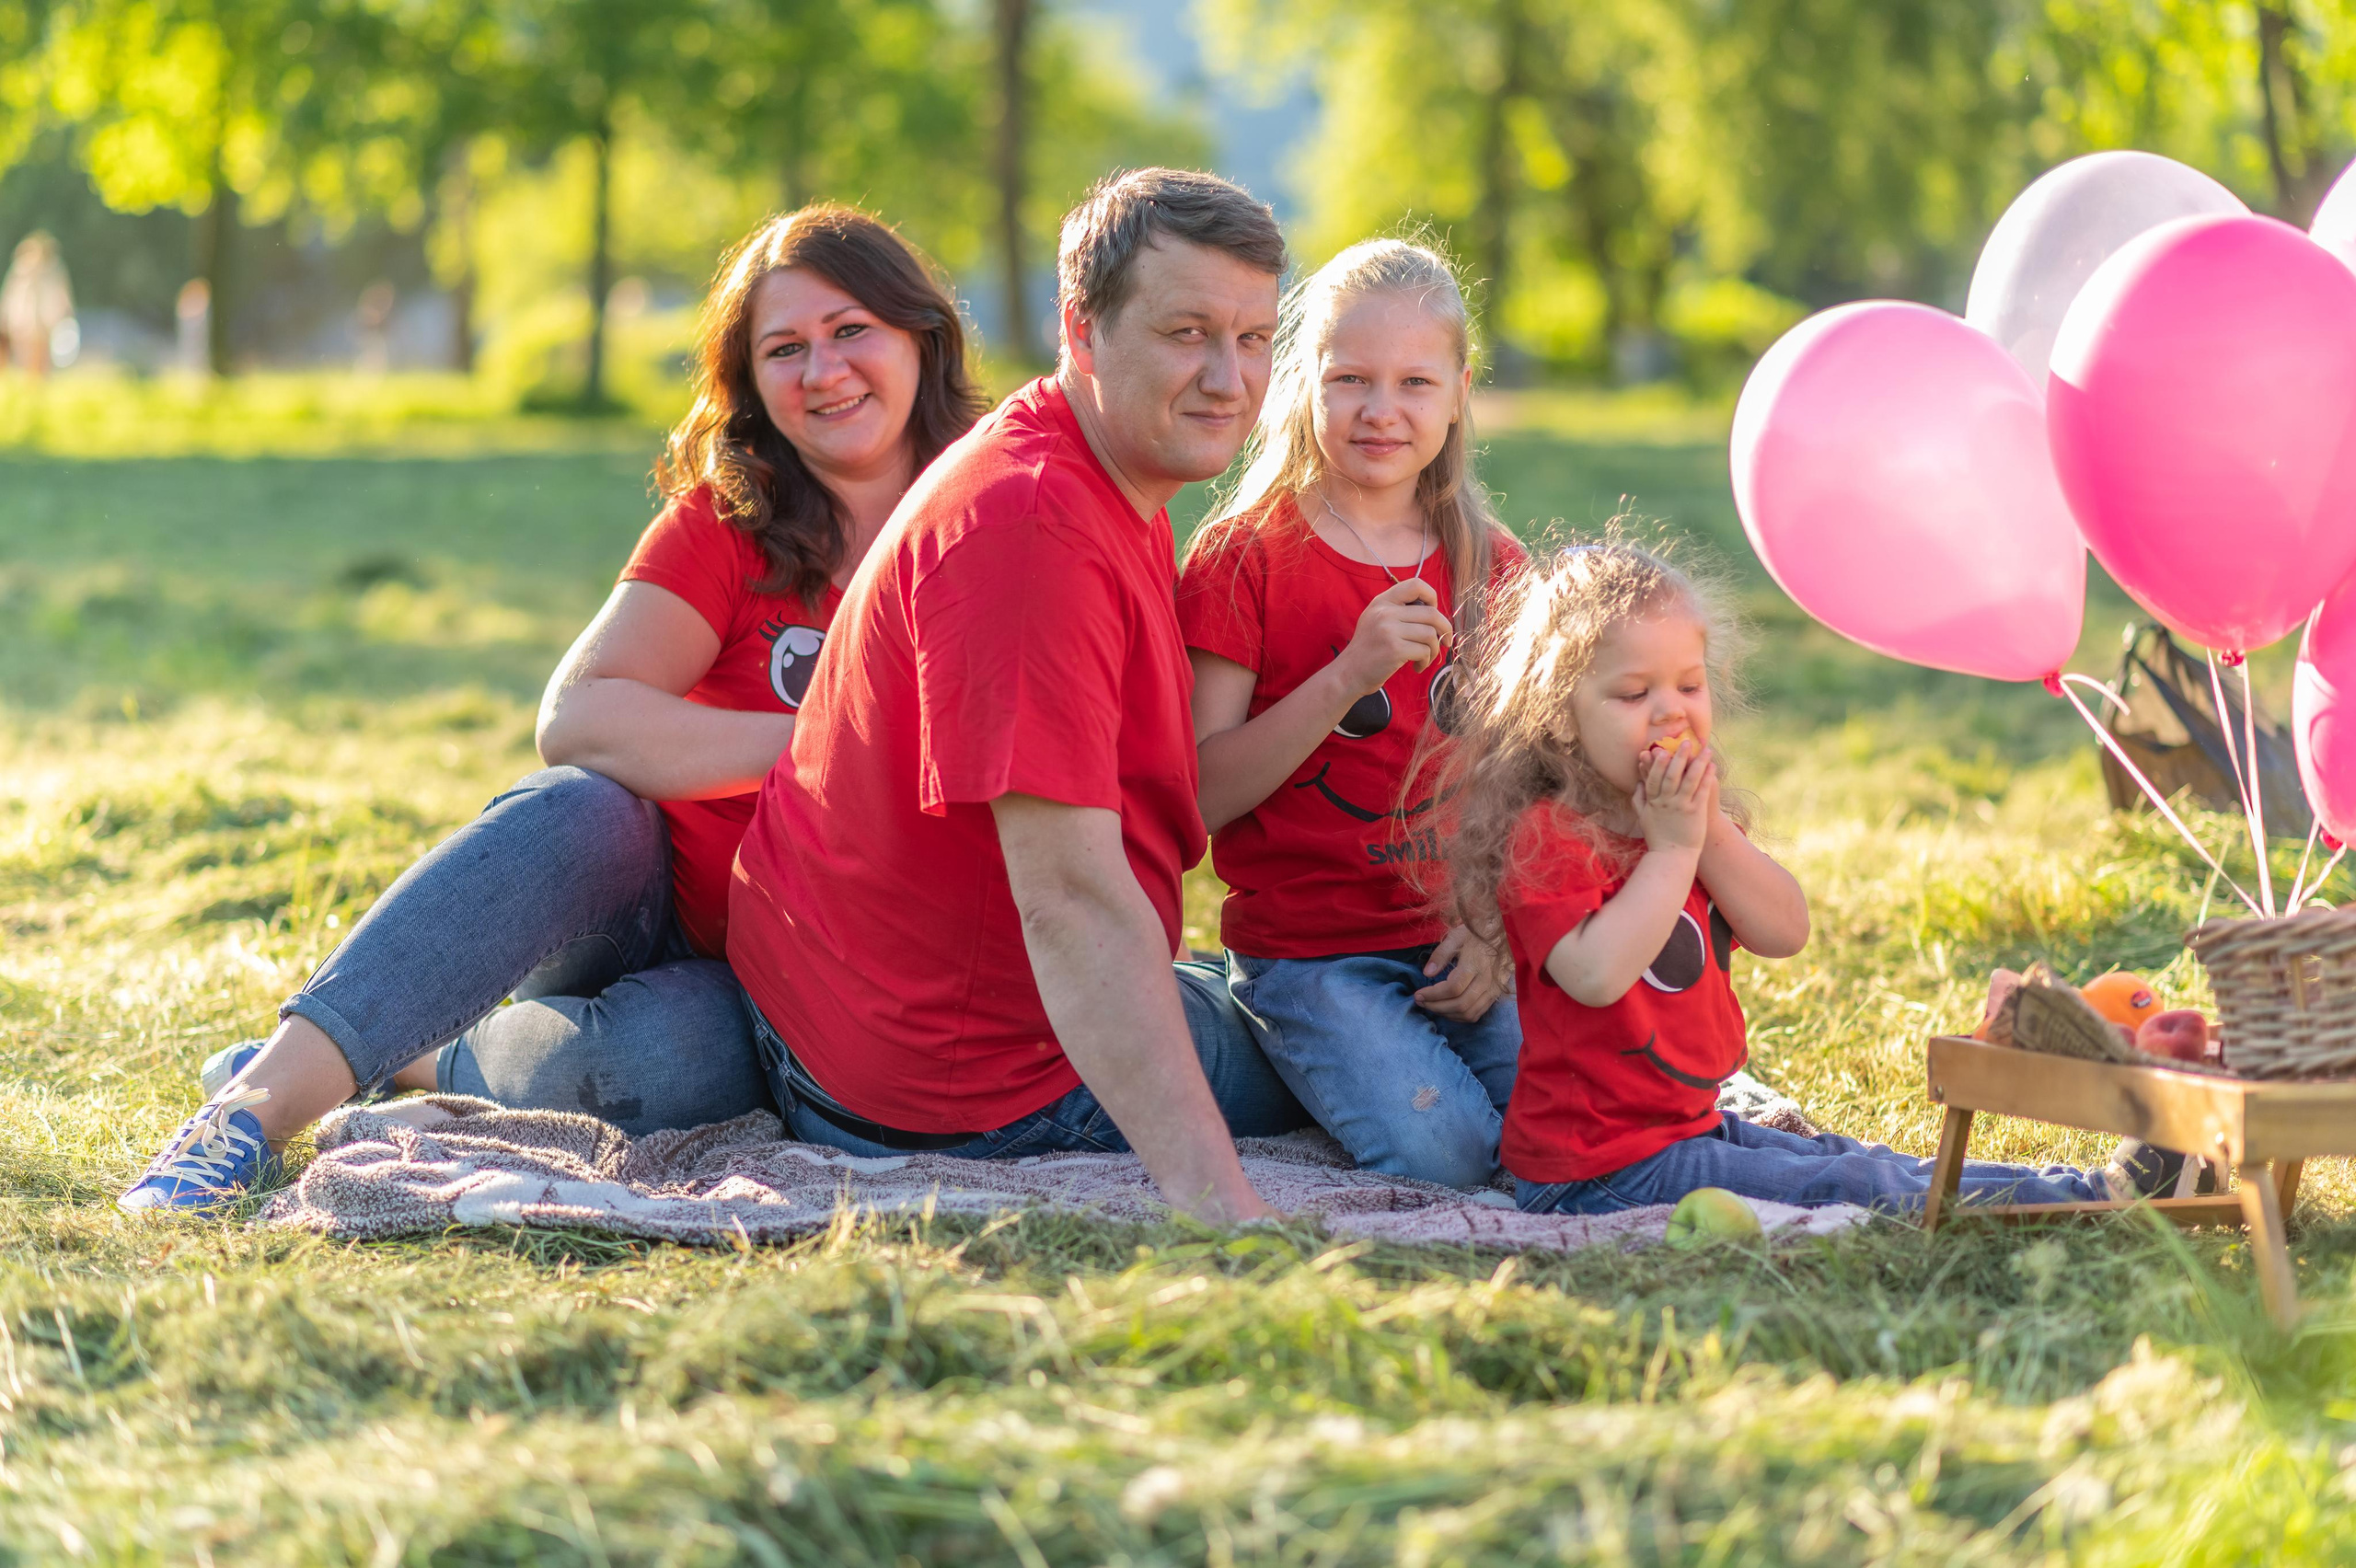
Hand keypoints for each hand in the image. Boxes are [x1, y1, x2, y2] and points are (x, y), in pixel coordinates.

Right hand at [1333, 578, 1452, 695]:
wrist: (1349, 673)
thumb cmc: (1369, 649)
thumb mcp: (1377, 619)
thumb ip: (1400, 610)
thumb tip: (1435, 611)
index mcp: (1382, 601)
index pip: (1416, 584)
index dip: (1432, 597)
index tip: (1434, 613)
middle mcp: (1385, 612)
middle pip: (1431, 614)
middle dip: (1445, 629)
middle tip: (1446, 641)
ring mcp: (1389, 630)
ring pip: (1430, 634)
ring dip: (1434, 650)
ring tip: (1425, 658)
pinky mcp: (1395, 650)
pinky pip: (1425, 651)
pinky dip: (1425, 661)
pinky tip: (1417, 666)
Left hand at [1414, 924, 1512, 1021]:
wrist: (1504, 935)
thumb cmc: (1477, 933)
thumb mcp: (1457, 936)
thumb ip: (1441, 954)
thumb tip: (1427, 973)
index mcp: (1475, 964)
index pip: (1452, 988)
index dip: (1433, 995)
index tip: (1418, 994)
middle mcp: (1486, 980)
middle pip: (1460, 1004)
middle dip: (1436, 1007)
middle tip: (1420, 1002)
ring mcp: (1493, 990)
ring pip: (1469, 1013)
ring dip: (1447, 1014)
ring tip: (1432, 1006)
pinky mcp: (1495, 995)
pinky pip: (1477, 1013)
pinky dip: (1460, 1016)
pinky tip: (1447, 1009)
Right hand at [1633, 738, 1713, 854]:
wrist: (1672, 857)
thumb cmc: (1658, 837)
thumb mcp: (1643, 818)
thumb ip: (1639, 799)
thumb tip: (1638, 783)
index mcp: (1653, 802)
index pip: (1653, 778)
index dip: (1656, 763)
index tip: (1660, 749)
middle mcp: (1666, 802)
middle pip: (1671, 775)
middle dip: (1679, 757)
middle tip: (1686, 742)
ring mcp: (1681, 806)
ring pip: (1689, 780)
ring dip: (1698, 763)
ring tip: (1706, 749)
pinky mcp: (1695, 812)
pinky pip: (1701, 791)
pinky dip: (1706, 777)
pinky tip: (1712, 766)